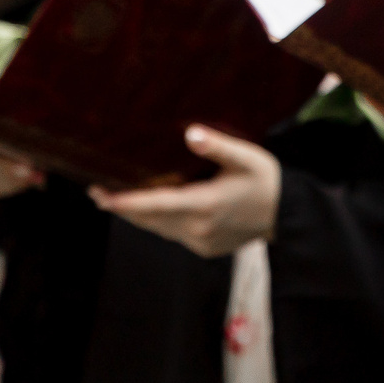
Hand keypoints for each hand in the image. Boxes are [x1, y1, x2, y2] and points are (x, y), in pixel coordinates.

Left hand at [92, 125, 282, 257]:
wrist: (288, 214)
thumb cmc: (267, 180)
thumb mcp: (247, 157)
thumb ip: (217, 146)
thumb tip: (190, 133)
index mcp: (205, 204)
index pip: (155, 204)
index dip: (125, 201)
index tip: (100, 195)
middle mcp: (197, 228)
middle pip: (148, 219)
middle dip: (121, 207)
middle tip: (96, 191)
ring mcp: (199, 241)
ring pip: (157, 229)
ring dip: (136, 215)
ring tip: (115, 199)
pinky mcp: (204, 248)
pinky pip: (172, 235)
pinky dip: (157, 222)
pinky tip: (153, 209)